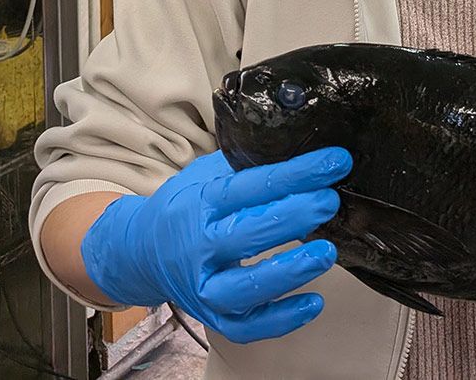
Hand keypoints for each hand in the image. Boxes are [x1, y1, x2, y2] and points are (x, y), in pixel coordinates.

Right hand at [81, 148, 350, 343]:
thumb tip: (303, 149)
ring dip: (289, 272)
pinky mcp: (212, 316)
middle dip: (294, 216)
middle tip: (330, 202)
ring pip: (244, 288)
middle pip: (247, 234)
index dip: (298, 173)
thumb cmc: (186, 205)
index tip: (336, 162)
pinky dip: (280, 320)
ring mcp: (203, 286)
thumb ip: (247, 165)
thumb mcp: (207, 174)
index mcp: (202, 202)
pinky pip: (246, 327)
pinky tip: (314, 303)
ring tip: (327, 252)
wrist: (140, 252)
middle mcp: (199, 247)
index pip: (252, 186)